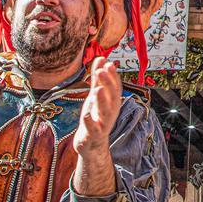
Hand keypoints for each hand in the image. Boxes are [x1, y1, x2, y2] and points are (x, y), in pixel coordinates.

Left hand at [72, 57, 121, 195]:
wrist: (91, 143)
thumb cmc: (94, 116)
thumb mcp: (96, 96)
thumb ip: (98, 78)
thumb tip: (102, 58)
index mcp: (112, 102)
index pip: (115, 87)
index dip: (113, 76)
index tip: (108, 64)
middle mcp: (110, 112)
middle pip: (112, 97)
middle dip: (108, 84)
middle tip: (102, 71)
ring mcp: (103, 124)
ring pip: (105, 112)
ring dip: (102, 101)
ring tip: (96, 89)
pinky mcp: (93, 134)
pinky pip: (93, 128)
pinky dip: (90, 121)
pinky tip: (86, 114)